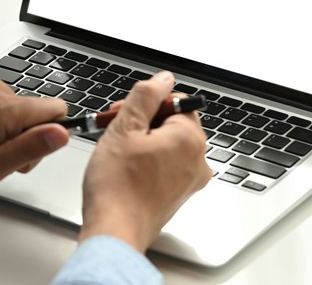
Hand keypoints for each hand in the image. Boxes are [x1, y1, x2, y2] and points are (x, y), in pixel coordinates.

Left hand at [0, 78, 69, 197]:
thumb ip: (29, 148)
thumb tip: (62, 133)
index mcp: (3, 109)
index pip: (57, 108)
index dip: (49, 136)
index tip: (29, 153)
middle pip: (38, 112)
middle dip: (26, 140)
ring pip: (20, 112)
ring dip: (9, 136)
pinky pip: (2, 109)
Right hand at [79, 71, 210, 252]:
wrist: (114, 232)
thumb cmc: (117, 187)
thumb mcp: (124, 127)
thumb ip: (145, 96)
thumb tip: (162, 79)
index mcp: (190, 140)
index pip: (175, 101)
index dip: (146, 103)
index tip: (124, 112)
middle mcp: (197, 161)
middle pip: (171, 123)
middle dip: (141, 121)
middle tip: (114, 129)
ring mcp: (189, 181)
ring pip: (166, 145)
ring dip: (141, 141)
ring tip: (115, 151)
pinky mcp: (177, 196)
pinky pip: (164, 166)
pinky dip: (145, 161)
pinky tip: (123, 168)